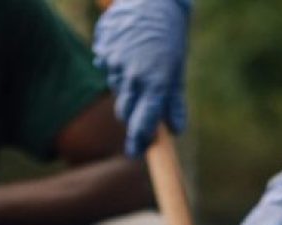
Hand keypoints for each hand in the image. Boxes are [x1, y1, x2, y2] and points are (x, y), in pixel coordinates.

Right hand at [93, 0, 190, 157]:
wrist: (154, 0)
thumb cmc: (170, 38)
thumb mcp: (177, 71)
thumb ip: (175, 103)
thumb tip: (176, 131)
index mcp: (156, 84)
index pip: (143, 124)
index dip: (138, 141)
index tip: (134, 152)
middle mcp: (134, 76)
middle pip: (125, 112)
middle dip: (131, 112)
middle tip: (140, 97)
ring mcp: (116, 62)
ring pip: (116, 89)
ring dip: (124, 84)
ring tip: (137, 63)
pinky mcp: (104, 48)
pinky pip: (106, 67)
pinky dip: (114, 64)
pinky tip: (126, 50)